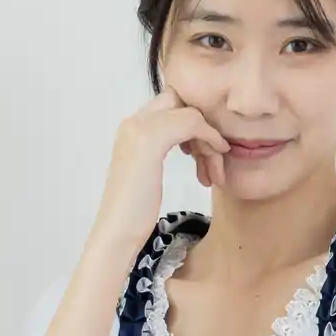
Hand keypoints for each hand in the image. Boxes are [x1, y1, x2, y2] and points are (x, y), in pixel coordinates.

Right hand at [89, 87, 230, 252]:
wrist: (117, 233)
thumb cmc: (134, 214)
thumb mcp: (147, 173)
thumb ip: (157, 152)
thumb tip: (186, 142)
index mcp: (130, 128)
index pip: (171, 103)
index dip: (193, 122)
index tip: (202, 153)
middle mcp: (132, 121)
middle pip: (182, 102)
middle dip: (204, 125)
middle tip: (214, 158)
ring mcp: (139, 128)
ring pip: (190, 113)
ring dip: (209, 139)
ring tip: (214, 170)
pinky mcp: (151, 139)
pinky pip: (192, 122)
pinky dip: (210, 137)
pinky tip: (218, 154)